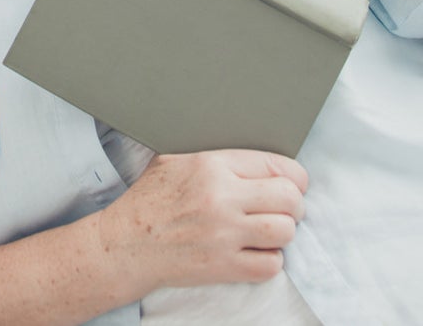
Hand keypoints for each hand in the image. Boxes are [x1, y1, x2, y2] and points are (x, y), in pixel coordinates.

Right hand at [97, 150, 306, 293]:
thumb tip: (251, 156)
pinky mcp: (223, 267)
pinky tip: (257, 252)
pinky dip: (271, 260)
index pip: (277, 165)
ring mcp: (224, 235)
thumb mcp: (175, 159)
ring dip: (284, 232)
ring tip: (271, 230)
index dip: (294, 176)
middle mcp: (222, 198)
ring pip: (285, 231)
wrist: (127, 243)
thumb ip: (215, 155)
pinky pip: (270, 265)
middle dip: (294, 204)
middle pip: (289, 198)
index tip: (293, 184)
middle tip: (286, 208)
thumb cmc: (150, 199)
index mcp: (212, 165)